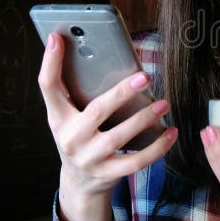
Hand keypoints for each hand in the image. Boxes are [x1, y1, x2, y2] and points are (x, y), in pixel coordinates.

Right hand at [38, 32, 177, 220]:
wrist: (79, 183)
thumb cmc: (81, 137)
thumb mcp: (72, 117)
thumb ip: (80, 91)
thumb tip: (102, 55)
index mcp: (59, 118)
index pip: (48, 87)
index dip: (50, 62)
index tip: (57, 38)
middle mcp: (70, 138)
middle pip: (96, 111)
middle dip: (121, 93)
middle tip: (145, 77)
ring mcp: (89, 158)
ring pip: (119, 137)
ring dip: (144, 118)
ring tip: (164, 103)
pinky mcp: (108, 173)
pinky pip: (136, 161)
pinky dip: (157, 148)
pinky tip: (171, 133)